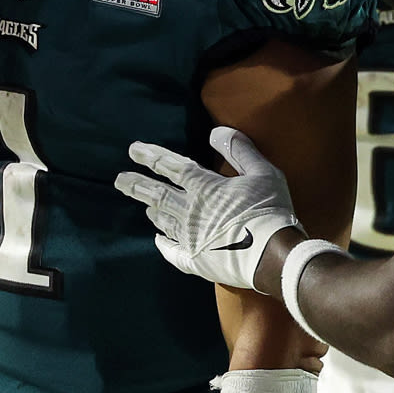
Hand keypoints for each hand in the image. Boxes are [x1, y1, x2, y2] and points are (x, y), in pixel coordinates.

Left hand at [116, 126, 301, 291]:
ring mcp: (190, 238)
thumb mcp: (262, 172)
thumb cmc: (270, 210)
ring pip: (164, 221)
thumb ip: (238, 150)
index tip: (133, 150)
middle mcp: (190, 212)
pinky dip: (163, 245)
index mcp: (204, 188)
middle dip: (137, 185)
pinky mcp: (196, 261)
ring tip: (144, 206)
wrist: (273, 255)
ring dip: (152, 211)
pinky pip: (173, 253)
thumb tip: (215, 131)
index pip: (171, 167)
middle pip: (158, 195)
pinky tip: (158, 240)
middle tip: (119, 181)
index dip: (151, 156)